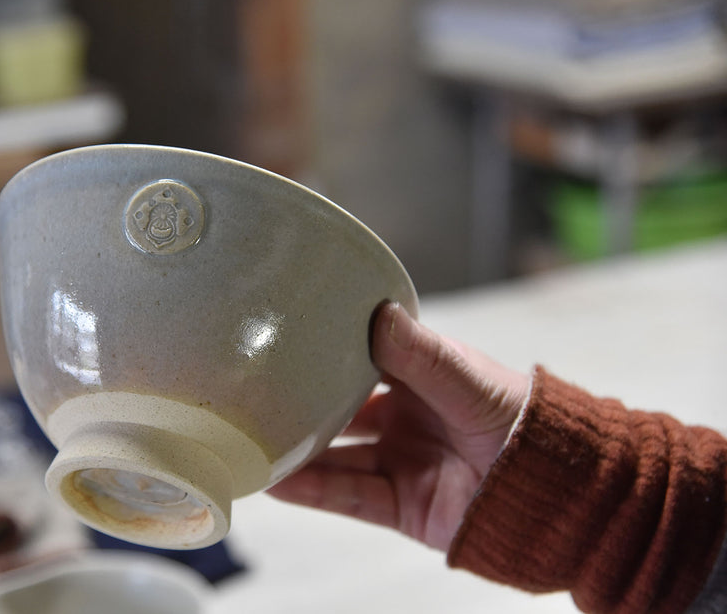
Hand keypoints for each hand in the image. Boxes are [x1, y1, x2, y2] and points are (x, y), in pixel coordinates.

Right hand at [267, 301, 530, 550]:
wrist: (567, 499)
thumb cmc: (532, 427)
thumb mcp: (473, 384)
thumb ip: (423, 357)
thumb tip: (379, 314)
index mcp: (425, 376)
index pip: (364, 354)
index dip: (327, 346)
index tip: (285, 334)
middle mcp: (407, 416)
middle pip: (341, 406)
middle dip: (303, 401)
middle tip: (256, 391)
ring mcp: (402, 460)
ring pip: (336, 455)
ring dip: (297, 451)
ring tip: (251, 441)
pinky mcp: (402, 505)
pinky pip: (348, 496)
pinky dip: (312, 492)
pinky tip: (277, 484)